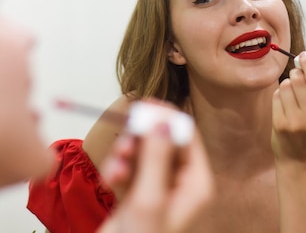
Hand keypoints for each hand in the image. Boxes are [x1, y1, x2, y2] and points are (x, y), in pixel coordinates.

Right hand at [98, 103, 212, 232]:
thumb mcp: (148, 199)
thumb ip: (156, 157)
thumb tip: (164, 120)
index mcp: (196, 185)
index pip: (187, 137)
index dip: (167, 118)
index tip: (145, 106)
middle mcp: (180, 185)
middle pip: (163, 142)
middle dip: (142, 138)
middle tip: (126, 136)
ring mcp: (158, 190)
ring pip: (143, 153)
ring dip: (126, 154)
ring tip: (115, 166)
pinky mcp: (137, 196)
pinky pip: (129, 168)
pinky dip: (118, 169)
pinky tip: (110, 179)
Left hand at [271, 52, 305, 169]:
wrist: (301, 163)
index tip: (304, 56)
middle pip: (297, 79)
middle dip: (295, 74)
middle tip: (296, 76)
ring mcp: (296, 121)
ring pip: (285, 86)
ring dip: (286, 85)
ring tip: (291, 95)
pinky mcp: (280, 124)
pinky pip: (276, 97)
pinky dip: (279, 96)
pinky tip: (284, 105)